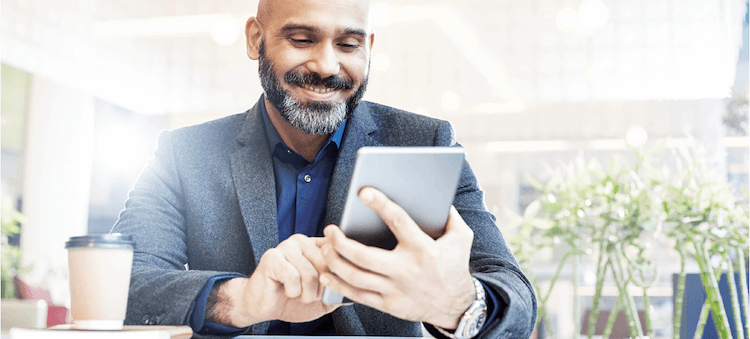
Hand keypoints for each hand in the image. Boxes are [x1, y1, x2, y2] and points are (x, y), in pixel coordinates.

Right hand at [220, 234, 339, 326]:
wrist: (262, 306)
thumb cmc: (290, 299)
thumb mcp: (321, 297)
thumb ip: (338, 290)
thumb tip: (354, 289)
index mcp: (314, 246)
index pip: (336, 250)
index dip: (337, 272)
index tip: (330, 284)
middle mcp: (301, 242)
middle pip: (326, 264)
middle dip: (320, 288)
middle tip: (308, 294)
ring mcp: (285, 247)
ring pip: (311, 273)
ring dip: (306, 293)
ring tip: (297, 294)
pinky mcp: (272, 258)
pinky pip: (293, 277)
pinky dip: (293, 292)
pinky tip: (285, 290)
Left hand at [320, 187, 475, 328]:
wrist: (456, 306)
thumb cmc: (455, 266)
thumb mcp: (461, 238)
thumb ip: (450, 216)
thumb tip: (438, 195)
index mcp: (423, 248)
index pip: (398, 221)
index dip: (380, 204)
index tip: (363, 192)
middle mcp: (406, 270)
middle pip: (364, 256)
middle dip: (341, 242)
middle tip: (330, 229)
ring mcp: (395, 290)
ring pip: (356, 277)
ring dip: (335, 261)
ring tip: (325, 248)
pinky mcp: (389, 305)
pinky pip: (358, 295)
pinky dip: (338, 285)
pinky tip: (327, 273)